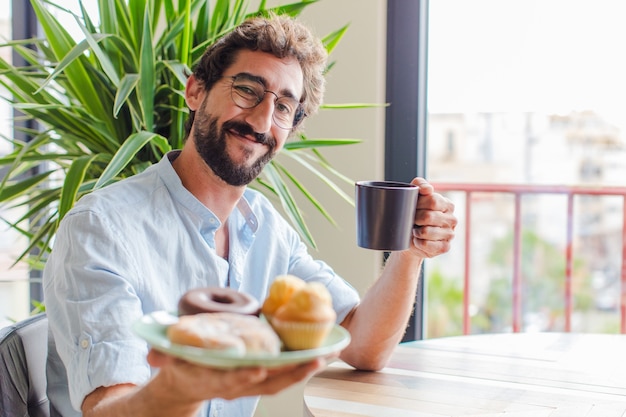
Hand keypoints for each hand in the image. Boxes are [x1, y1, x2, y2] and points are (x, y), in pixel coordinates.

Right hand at [147, 349, 326, 401]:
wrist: (187, 382)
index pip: (230, 380)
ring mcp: (250, 384)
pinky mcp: (260, 379)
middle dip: (291, 373)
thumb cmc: (180, 365)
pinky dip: (302, 367)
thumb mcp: (167, 359)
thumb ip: (163, 355)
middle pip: (267, 383)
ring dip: (304, 370)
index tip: (259, 369)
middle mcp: (235, 385)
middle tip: (314, 360)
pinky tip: (320, 354)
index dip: (244, 376)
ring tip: (326, 355)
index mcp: (212, 379)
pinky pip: (284, 376)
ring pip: (281, 381)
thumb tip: (154, 355)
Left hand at [409, 177, 456, 257]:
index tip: (412, 206)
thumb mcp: (415, 195)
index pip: (433, 201)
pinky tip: (418, 240)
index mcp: (447, 204)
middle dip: (414, 218)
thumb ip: (420, 184)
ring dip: (415, 231)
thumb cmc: (414, 214)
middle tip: (411, 220)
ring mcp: (450, 234)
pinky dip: (418, 242)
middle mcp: (452, 219)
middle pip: (428, 216)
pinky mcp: (445, 247)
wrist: (410, 238)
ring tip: (415, 230)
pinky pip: (426, 244)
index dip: (418, 203)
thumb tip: (428, 189)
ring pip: (426, 232)